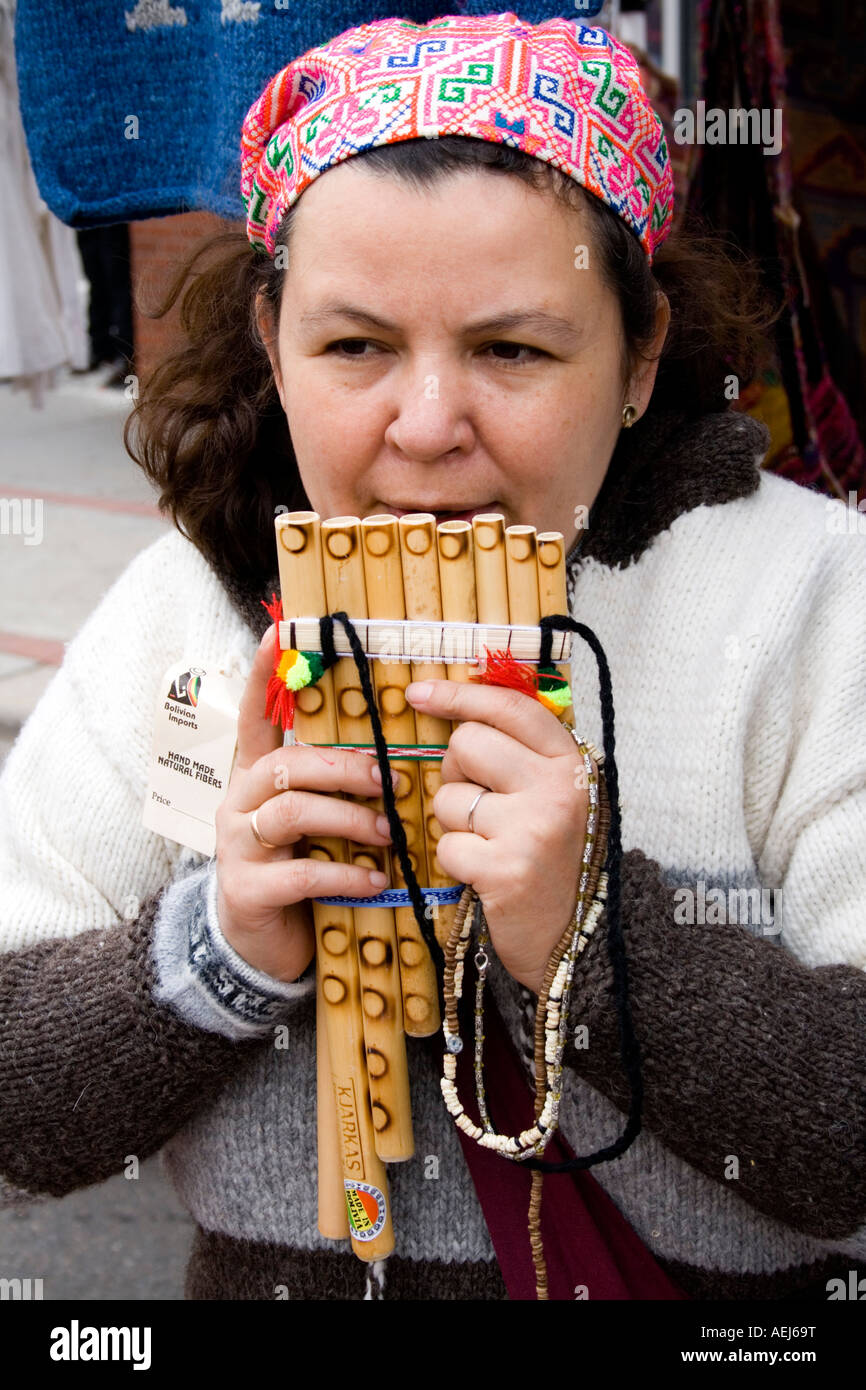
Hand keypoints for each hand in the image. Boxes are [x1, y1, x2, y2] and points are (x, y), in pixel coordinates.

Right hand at [213, 625, 394, 980]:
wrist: (263, 946)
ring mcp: (237, 847)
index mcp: (256, 778)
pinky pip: (299, 872)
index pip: (253, 718)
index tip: (277, 634)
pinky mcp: (248, 891)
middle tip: (388, 781)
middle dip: (343, 768)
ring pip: (291, 812)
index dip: (260, 677)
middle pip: (286, 765)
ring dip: (349, 819)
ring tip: (389, 833)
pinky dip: (345, 874)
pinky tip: (376, 881)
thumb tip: (391, 755)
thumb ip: (336, 788)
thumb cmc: (300, 869)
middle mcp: (239, 804)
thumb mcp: (316, 823)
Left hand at [406, 679, 591, 994]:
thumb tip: (458, 708)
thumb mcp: (554, 794)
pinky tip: (485, 873)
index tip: (420, 693)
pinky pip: (446, 844)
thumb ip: (520, 751)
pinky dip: (455, 860)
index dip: (459, 694)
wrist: (573, 938)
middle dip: (456, 772)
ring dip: (454, 822)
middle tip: (481, 804)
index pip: (510, 707)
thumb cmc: (552, 857)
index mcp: (571, 763)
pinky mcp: (506, 869)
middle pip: (467, 743)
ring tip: (489, 843)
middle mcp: (558, 789)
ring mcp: (533, 828)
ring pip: (448, 796)